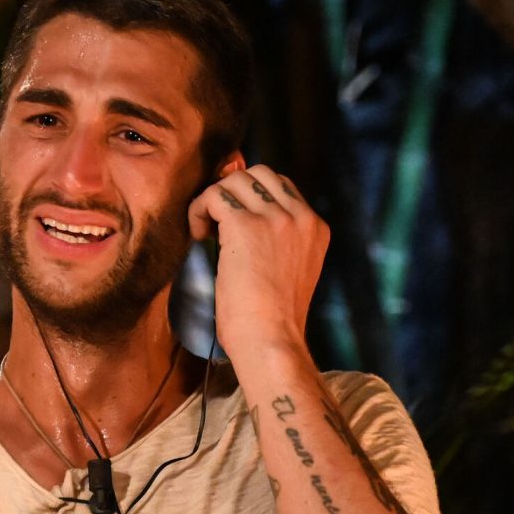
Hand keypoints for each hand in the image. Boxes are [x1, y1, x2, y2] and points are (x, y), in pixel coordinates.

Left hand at [186, 164, 329, 365]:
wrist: (270, 341)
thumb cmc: (271, 319)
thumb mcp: (289, 271)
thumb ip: (277, 240)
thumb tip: (240, 216)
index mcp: (315, 227)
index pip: (281, 186)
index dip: (251, 198)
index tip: (233, 225)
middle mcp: (301, 217)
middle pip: (260, 173)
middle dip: (232, 191)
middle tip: (217, 223)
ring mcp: (275, 219)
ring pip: (235, 180)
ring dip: (213, 200)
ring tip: (205, 232)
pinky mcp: (245, 226)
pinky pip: (213, 196)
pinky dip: (198, 210)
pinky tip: (197, 236)